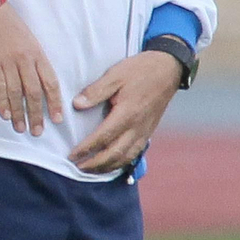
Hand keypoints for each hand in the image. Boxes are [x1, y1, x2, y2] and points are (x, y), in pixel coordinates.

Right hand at [0, 2, 63, 135]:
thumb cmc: (4, 22)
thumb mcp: (27, 38)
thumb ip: (32, 59)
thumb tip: (35, 82)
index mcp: (37, 52)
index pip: (50, 82)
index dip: (54, 103)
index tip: (57, 119)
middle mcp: (24, 59)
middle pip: (35, 93)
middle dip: (37, 114)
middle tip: (37, 131)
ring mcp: (6, 61)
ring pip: (17, 93)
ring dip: (19, 113)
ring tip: (21, 128)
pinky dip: (2, 103)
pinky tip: (4, 114)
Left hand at [68, 50, 179, 173]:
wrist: (168, 69)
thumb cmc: (139, 70)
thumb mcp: (114, 75)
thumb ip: (95, 91)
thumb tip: (76, 105)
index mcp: (127, 113)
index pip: (103, 137)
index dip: (86, 149)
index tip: (72, 155)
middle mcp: (137, 127)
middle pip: (115, 154)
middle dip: (95, 164)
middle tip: (77, 167)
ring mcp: (145, 131)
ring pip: (126, 157)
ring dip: (108, 167)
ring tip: (91, 170)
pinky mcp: (149, 131)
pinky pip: (135, 153)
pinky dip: (122, 162)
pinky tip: (111, 164)